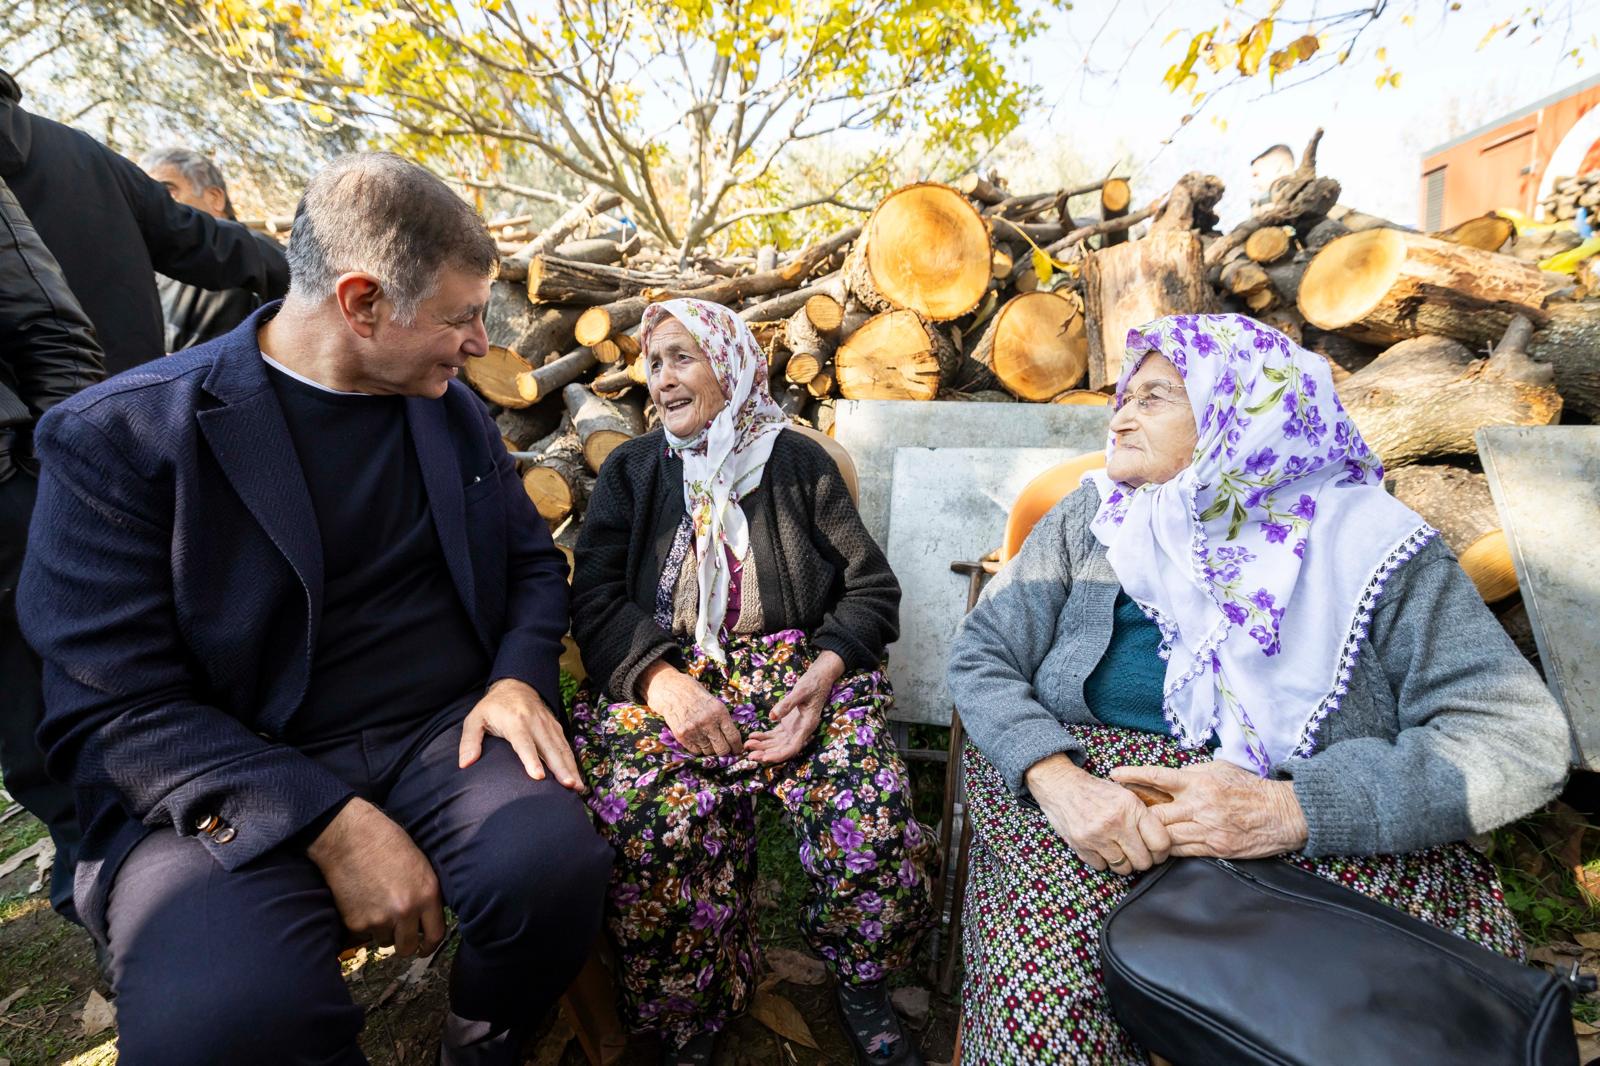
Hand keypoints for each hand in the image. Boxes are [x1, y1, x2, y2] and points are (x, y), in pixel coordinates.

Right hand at [307, 798, 444, 957]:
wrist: (349, 837)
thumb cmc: (386, 842)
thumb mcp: (419, 866)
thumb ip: (425, 894)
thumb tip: (427, 918)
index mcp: (427, 894)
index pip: (436, 935)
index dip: (429, 946)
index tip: (424, 948)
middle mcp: (406, 911)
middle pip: (408, 947)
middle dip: (404, 944)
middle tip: (398, 935)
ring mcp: (380, 919)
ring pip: (384, 941)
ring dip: (381, 931)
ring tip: (375, 905)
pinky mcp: (356, 923)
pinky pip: (363, 934)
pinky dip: (362, 923)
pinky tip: (360, 901)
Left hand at [459, 678, 584, 791]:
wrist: (516, 685)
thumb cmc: (493, 707)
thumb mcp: (475, 719)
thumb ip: (469, 741)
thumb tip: (465, 764)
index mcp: (515, 721)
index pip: (524, 743)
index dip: (531, 759)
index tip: (538, 777)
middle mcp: (535, 722)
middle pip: (549, 748)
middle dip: (560, 768)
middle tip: (569, 786)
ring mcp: (548, 724)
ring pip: (561, 748)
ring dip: (571, 768)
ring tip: (577, 787)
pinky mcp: (555, 727)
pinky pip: (565, 746)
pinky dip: (572, 762)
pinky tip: (577, 778)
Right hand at [641, 661, 742, 756]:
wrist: (670, 689)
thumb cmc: (694, 694)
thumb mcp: (714, 702)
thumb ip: (722, 719)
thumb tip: (733, 739)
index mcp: (719, 712)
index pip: (733, 736)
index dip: (737, 747)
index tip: (737, 750)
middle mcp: (708, 722)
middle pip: (722, 749)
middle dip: (724, 751)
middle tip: (721, 747)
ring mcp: (694, 730)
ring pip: (708, 752)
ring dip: (709, 748)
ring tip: (705, 737)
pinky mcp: (681, 735)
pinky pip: (695, 751)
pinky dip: (697, 747)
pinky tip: (695, 737)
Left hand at [746, 651, 843, 764]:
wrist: (820, 677)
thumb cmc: (813, 683)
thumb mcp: (800, 691)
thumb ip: (787, 704)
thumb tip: (771, 717)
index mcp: (807, 726)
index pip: (793, 747)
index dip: (779, 755)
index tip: (765, 758)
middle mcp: (800, 731)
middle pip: (783, 748)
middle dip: (767, 753)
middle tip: (750, 755)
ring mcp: (794, 728)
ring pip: (777, 743)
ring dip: (763, 746)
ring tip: (747, 745)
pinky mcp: (788, 723)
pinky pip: (775, 734)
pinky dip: (764, 737)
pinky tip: (752, 736)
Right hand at [1025, 753, 1171, 874]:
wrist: (1061, 785)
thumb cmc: (1095, 791)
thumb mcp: (1125, 794)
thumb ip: (1143, 816)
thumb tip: (1162, 842)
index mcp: (1131, 807)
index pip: (1160, 842)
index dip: (1162, 852)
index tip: (1157, 852)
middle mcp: (1116, 822)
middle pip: (1143, 861)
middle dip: (1142, 861)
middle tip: (1136, 853)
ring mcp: (1097, 835)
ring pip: (1123, 868)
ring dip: (1122, 862)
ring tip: (1116, 849)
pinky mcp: (1081, 845)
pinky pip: (1102, 867)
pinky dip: (1102, 860)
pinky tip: (1099, 846)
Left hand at [1109, 761, 1308, 859]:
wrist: (1282, 813)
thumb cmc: (1250, 787)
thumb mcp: (1220, 769)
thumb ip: (1192, 773)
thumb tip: (1166, 777)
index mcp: (1199, 781)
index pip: (1158, 776)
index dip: (1133, 776)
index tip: (1114, 775)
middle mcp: (1199, 805)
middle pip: (1155, 812)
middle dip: (1136, 814)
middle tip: (1118, 813)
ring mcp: (1207, 828)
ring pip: (1165, 835)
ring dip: (1149, 835)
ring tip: (1133, 834)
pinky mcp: (1215, 847)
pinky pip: (1183, 851)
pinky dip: (1167, 849)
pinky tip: (1156, 848)